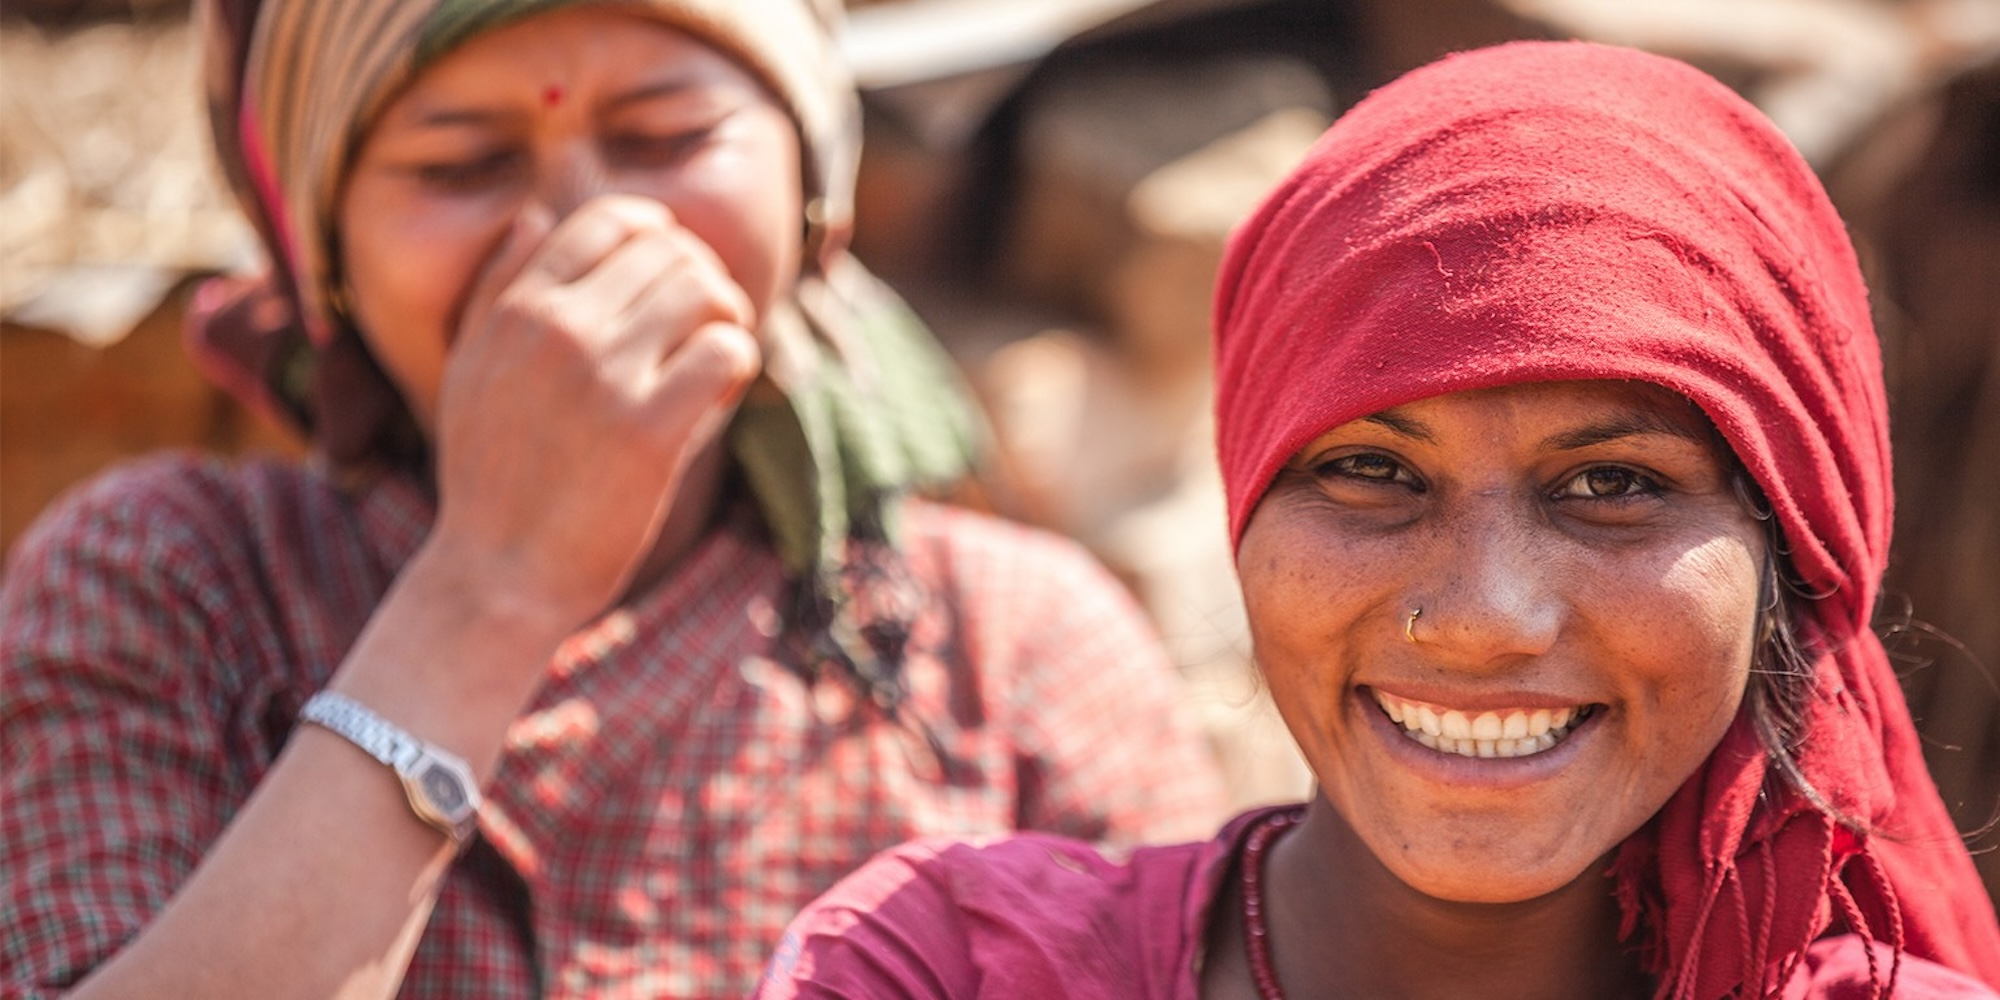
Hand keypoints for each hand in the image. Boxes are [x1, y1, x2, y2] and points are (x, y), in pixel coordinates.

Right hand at [422, 195, 761, 628]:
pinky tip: (724, 391)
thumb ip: (496, 288)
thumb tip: (539, 216)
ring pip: (706, 293)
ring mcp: (606, 379)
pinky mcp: (650, 433)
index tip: (676, 270)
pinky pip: (727, 354)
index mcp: (517, 309)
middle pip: (670, 255)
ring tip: (716, 356)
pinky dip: (739, 364)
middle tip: (705, 326)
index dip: (658, 236)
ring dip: (727, 319)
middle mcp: (560, 330)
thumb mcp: (467, 370)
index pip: (609, 223)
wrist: (496, 577)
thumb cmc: (488, 479)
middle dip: (701, 282)